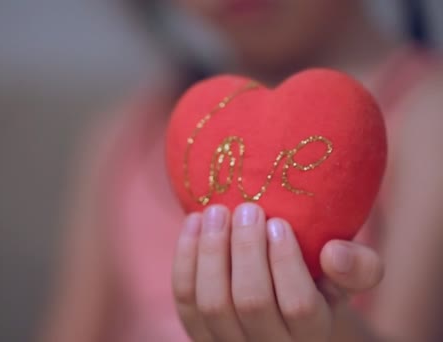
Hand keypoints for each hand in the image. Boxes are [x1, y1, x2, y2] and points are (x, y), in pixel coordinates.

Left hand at [172, 203, 383, 341]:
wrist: (282, 314)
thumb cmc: (319, 286)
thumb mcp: (349, 278)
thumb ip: (359, 266)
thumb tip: (334, 253)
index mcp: (313, 337)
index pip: (299, 307)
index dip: (286, 262)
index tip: (279, 223)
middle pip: (250, 303)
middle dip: (246, 250)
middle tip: (248, 209)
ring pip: (212, 304)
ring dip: (211, 251)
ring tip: (218, 211)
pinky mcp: (199, 336)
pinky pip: (185, 300)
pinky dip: (186, 258)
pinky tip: (194, 222)